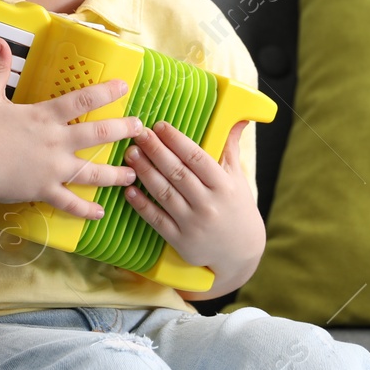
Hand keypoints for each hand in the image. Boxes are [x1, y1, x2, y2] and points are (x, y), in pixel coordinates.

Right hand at [0, 36, 142, 219]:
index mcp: (45, 117)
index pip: (82, 100)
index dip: (105, 92)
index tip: (124, 87)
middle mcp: (56, 142)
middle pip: (97, 135)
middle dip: (122, 131)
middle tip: (141, 129)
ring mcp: (53, 170)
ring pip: (91, 173)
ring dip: (114, 174)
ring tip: (132, 175)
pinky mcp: (44, 191)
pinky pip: (69, 203)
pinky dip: (85, 210)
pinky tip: (99, 214)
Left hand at [121, 119, 264, 293]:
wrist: (241, 252)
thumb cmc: (237, 208)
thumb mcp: (237, 178)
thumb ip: (230, 147)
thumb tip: (238, 118)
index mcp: (223, 185)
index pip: (197, 157)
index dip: (176, 140)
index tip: (160, 125)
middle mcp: (208, 204)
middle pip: (177, 172)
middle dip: (155, 151)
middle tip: (138, 134)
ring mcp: (193, 224)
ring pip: (164, 193)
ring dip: (145, 172)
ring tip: (130, 154)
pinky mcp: (180, 240)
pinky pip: (157, 220)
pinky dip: (141, 205)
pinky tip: (128, 190)